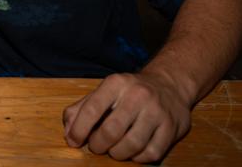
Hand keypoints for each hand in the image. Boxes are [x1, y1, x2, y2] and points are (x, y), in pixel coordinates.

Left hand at [62, 71, 191, 162]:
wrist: (169, 84)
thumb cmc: (128, 92)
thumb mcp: (103, 92)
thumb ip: (81, 110)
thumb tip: (69, 134)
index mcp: (116, 83)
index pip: (91, 109)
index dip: (79, 130)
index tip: (74, 141)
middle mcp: (138, 95)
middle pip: (111, 131)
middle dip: (98, 145)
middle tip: (96, 147)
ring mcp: (157, 111)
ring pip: (131, 145)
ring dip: (117, 154)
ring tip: (114, 150)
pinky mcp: (172, 128)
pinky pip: (151, 153)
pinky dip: (138, 158)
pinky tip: (133, 151)